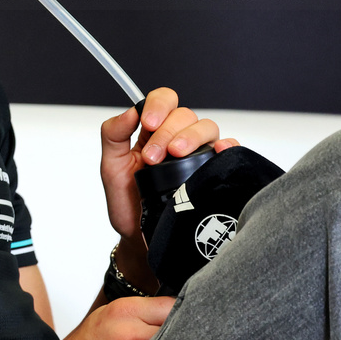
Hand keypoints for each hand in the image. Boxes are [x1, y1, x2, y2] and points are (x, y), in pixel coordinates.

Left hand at [99, 88, 237, 241]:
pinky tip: (218, 151)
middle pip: (184, 115)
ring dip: (190, 137)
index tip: (147, 124)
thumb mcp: (111, 167)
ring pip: (206, 127)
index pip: (163, 101)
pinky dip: (227, 146)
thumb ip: (113, 135)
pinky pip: (229, 150)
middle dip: (167, 131)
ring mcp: (198, 154)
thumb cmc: (128, 203)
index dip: (158, 105)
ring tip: (176, 156)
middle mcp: (177, 138)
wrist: (141, 238)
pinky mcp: (213, 171)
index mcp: (152, 132)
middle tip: (153, 156)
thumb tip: (129, 112)